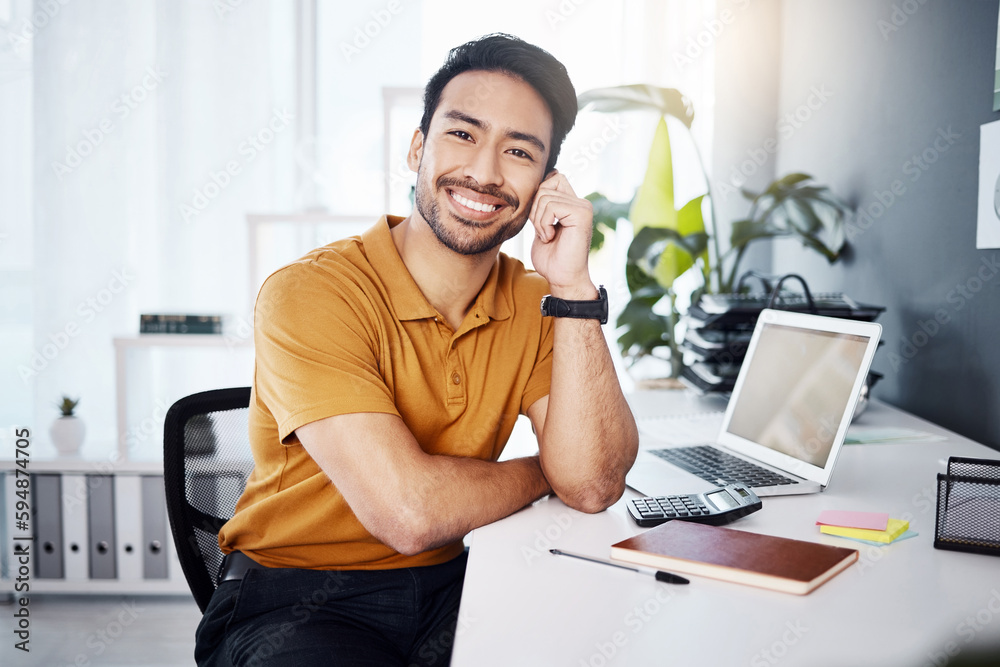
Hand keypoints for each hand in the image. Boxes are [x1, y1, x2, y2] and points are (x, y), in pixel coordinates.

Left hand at [528, 171, 596, 298]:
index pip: (553, 178)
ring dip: (538, 220)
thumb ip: (542, 207)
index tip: (539, 221)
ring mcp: (583, 207)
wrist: (562, 278)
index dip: (538, 195)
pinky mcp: (582, 214)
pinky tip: (551, 237)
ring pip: (545, 196)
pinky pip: (551, 206)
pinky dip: (543, 224)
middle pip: (546, 185)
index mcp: (572, 204)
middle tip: (542, 230)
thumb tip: (539, 184)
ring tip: (547, 236)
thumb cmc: (551, 258)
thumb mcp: (541, 226)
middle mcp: (581, 202)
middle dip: (535, 209)